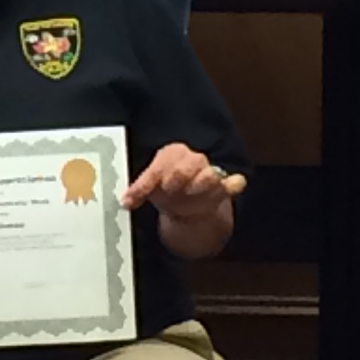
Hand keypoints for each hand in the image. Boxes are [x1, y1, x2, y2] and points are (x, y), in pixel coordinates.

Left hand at [122, 140, 245, 220]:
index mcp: (171, 154)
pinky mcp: (223, 188)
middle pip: (188, 163)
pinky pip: (234, 183)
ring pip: (211, 172)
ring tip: (191, 191)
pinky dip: (234, 184)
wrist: (185, 205)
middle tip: (168, 188)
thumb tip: (125, 201)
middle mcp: (192, 160)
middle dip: (177, 175)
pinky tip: (232, 185)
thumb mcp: (149, 189)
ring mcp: (210, 174)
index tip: (133, 198)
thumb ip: (139, 192)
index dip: (145, 183)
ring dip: (202, 182)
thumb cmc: (165, 189)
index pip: (158, 166)